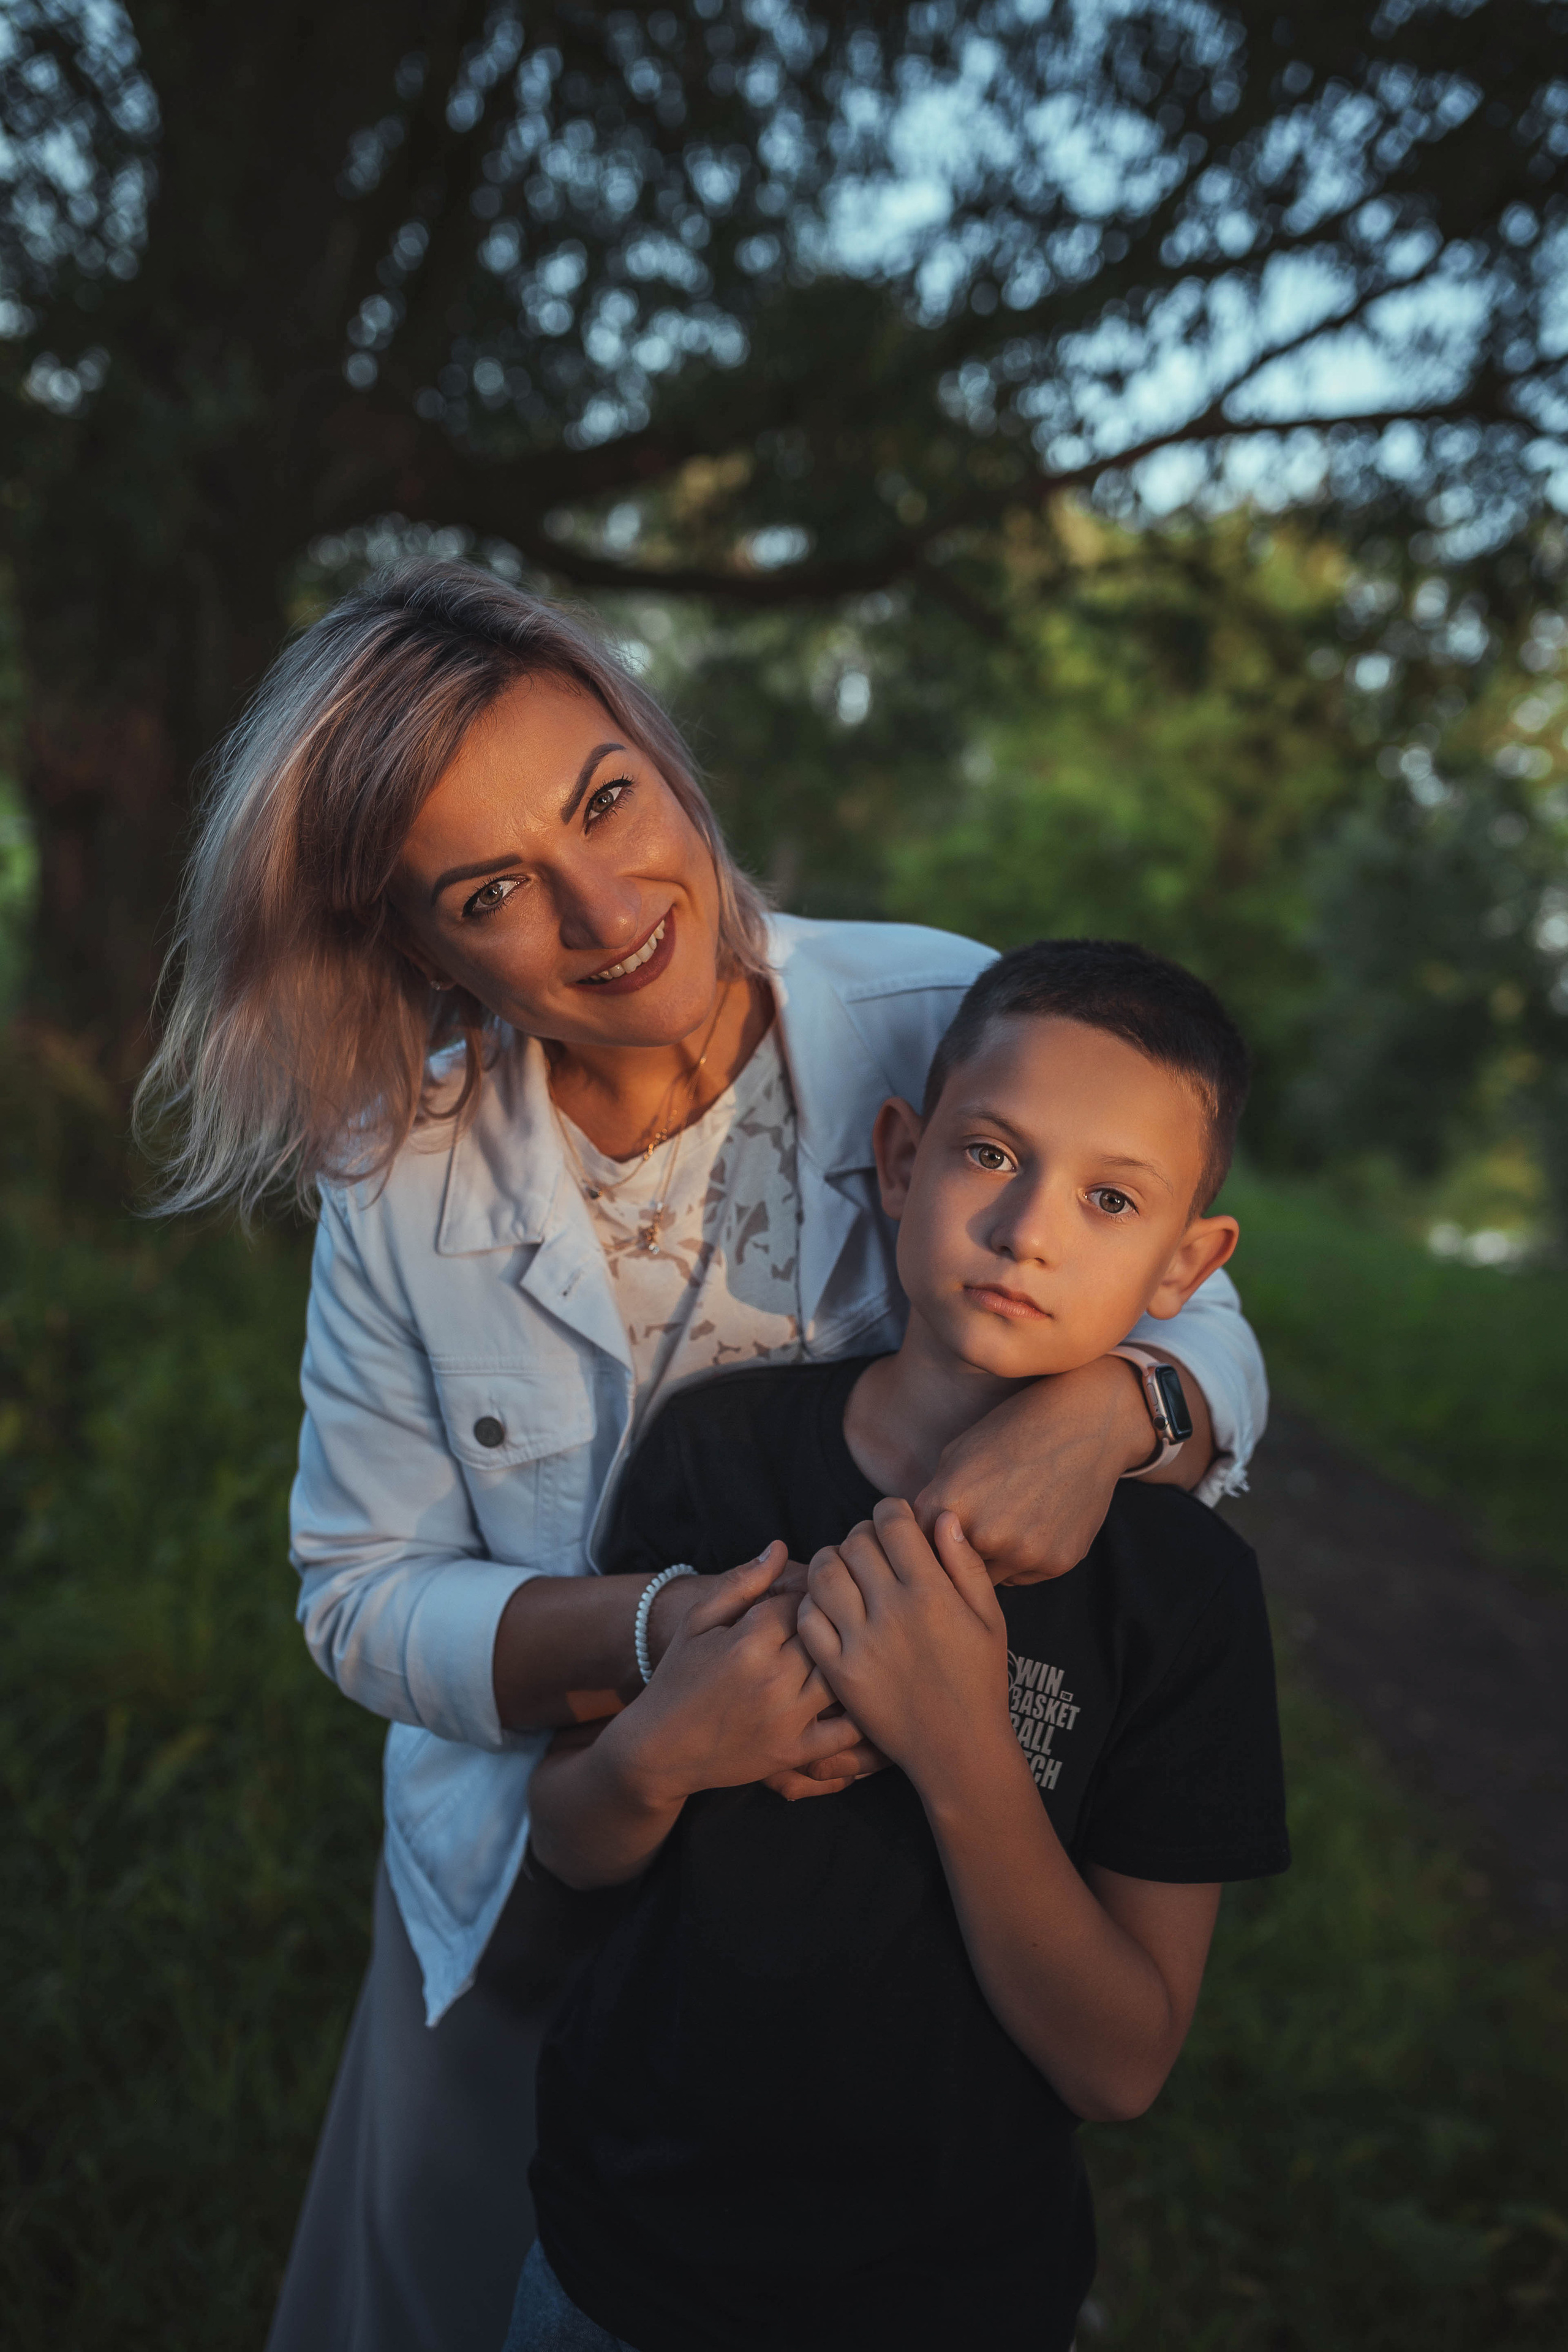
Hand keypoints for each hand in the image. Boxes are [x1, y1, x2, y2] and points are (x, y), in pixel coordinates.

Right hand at [618, 1545, 855, 1804]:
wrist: (659, 1749)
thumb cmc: (678, 1677)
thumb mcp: (698, 1622)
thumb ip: (741, 1582)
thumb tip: (780, 1547)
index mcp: (748, 1641)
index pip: (804, 1600)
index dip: (809, 1596)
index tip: (806, 1602)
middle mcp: (772, 1678)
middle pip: (829, 1634)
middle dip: (833, 1624)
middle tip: (833, 1625)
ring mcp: (786, 1718)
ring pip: (842, 1674)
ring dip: (849, 1661)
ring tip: (849, 1654)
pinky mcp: (794, 1752)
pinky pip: (846, 1731)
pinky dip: (860, 1713)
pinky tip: (861, 1696)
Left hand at [796, 1500, 1008, 1783]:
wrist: (958, 1749)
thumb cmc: (980, 1682)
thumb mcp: (990, 1619)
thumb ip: (965, 1565)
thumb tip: (943, 1516)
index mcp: (931, 1593)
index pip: (892, 1524)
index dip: (890, 1511)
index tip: (894, 1520)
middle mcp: (892, 1612)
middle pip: (855, 1542)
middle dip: (862, 1534)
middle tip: (871, 1548)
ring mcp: (860, 1643)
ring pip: (823, 1573)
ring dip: (831, 1561)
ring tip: (846, 1572)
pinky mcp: (839, 1671)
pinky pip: (808, 1620)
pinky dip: (811, 1604)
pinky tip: (830, 1608)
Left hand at [913, 1354, 1197, 1585]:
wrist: (1084, 1423)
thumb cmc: (1014, 1430)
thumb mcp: (957, 1453)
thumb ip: (933, 1499)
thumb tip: (913, 1538)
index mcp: (947, 1503)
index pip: (913, 1549)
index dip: (920, 1545)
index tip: (928, 1539)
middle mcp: (981, 1534)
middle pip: (948, 1571)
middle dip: (952, 1558)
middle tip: (971, 1532)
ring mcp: (1021, 1552)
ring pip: (986, 1579)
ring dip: (987, 1562)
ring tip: (1006, 1523)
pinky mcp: (1055, 1562)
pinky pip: (1022, 1577)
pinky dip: (1021, 1560)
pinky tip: (1034, 1524)